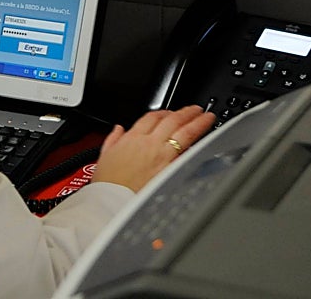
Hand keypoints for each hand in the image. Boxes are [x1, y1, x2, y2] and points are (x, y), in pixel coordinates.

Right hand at [90, 105, 215, 192]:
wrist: (114, 200)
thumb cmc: (108, 182)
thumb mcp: (104, 155)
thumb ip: (112, 139)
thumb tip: (118, 129)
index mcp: (133, 137)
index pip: (152, 116)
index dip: (164, 111)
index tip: (170, 112)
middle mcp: (149, 143)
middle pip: (172, 120)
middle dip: (186, 112)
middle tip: (197, 109)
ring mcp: (162, 155)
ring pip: (184, 132)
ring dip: (197, 123)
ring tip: (206, 118)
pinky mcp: (171, 170)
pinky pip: (187, 153)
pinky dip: (196, 146)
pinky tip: (205, 143)